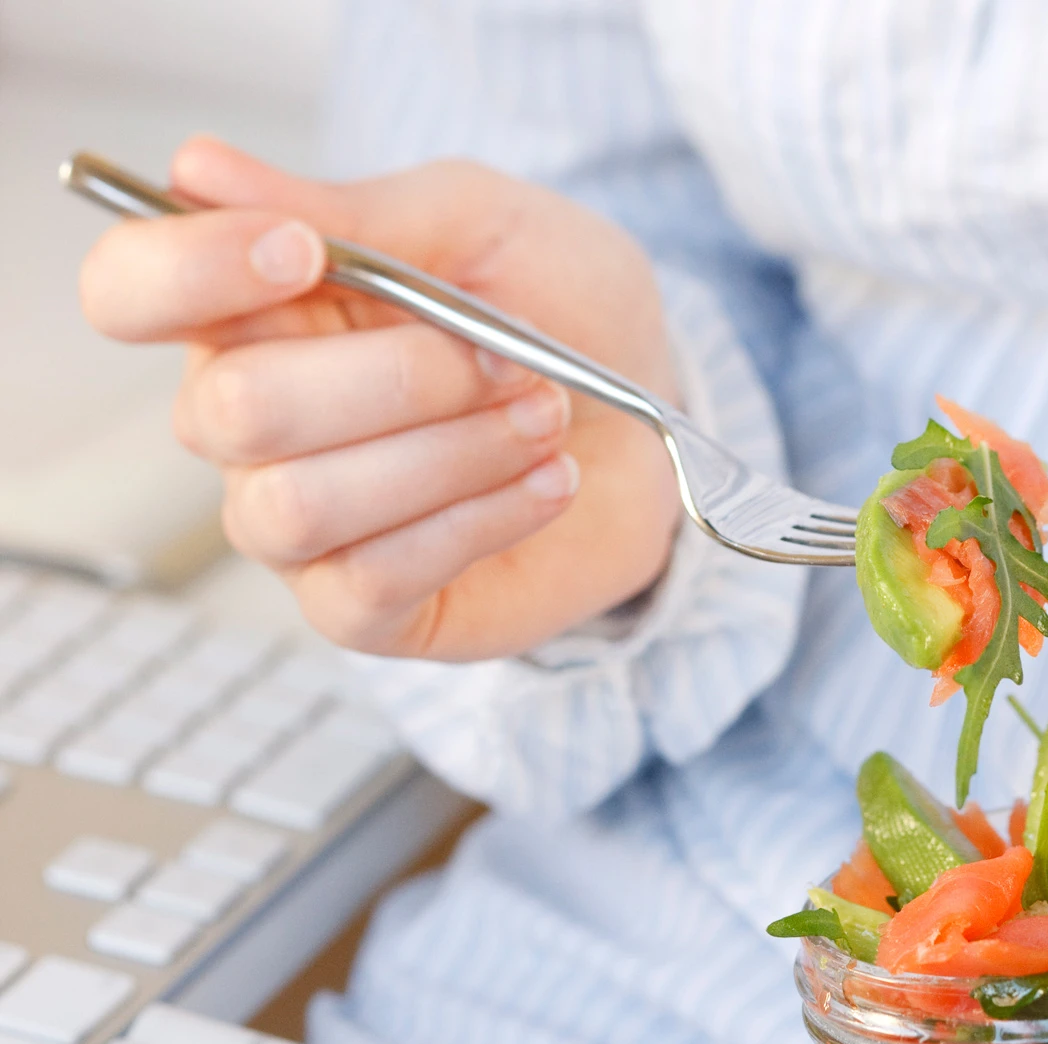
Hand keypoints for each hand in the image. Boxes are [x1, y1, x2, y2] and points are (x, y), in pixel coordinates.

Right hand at [78, 136, 681, 657]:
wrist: (653, 423)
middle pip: (234, 411)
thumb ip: (358, 211)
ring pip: (300, 504)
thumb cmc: (558, 317)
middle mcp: (251, 428)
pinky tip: (546, 484)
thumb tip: (199, 169)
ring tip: (544, 419)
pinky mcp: (364, 609)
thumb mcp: (480, 228)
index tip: (303, 252)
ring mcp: (299, 529)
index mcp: (254, 312)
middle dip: (395, 379)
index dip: (191, 270)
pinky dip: (475, 523)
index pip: (132, 291)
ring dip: (445, 455)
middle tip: (508, 362)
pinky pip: (368, 580)